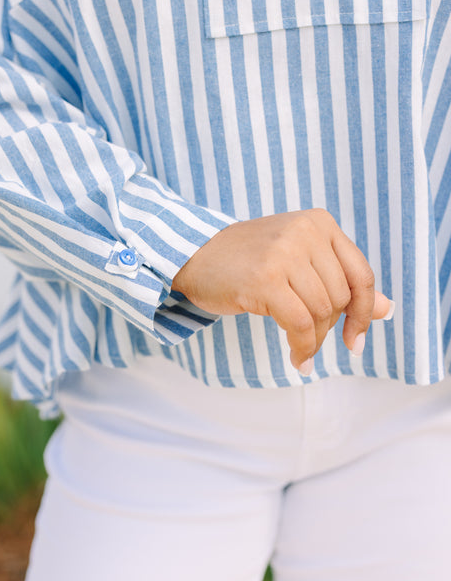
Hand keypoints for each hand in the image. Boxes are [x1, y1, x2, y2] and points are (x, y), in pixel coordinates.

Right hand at [171, 209, 393, 372]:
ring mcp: (284, 254)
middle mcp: (305, 232)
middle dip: (329, 328)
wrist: (193, 255)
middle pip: (340, 297)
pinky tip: (297, 357)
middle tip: (309, 341)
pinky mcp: (265, 279)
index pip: (361, 274)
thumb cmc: (247, 261)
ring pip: (321, 312)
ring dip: (314, 341)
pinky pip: (300, 324)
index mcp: (319, 222)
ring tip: (300, 349)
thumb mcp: (299, 262)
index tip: (355, 340)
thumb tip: (387, 309)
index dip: (363, 312)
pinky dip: (303, 347)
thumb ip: (341, 282)